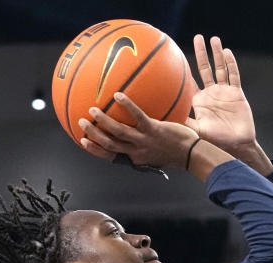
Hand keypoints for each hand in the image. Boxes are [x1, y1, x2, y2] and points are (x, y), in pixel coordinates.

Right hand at [79, 93, 197, 168]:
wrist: (192, 155)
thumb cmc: (176, 152)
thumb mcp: (156, 152)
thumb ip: (144, 143)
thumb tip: (137, 130)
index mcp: (135, 157)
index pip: (110, 156)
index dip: (95, 150)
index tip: (83, 141)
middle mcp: (137, 151)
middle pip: (109, 144)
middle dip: (93, 135)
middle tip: (80, 123)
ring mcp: (145, 141)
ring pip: (118, 132)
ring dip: (103, 121)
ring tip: (92, 110)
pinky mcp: (154, 130)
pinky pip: (137, 116)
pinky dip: (127, 106)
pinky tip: (118, 95)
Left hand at [187, 35, 255, 154]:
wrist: (237, 145)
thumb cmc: (216, 141)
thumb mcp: (195, 130)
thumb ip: (181, 122)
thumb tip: (161, 118)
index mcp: (199, 101)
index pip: (190, 81)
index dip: (184, 68)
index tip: (176, 55)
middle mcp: (212, 93)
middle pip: (205, 68)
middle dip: (201, 53)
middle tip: (197, 37)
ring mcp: (225, 92)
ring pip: (220, 68)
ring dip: (217, 54)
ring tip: (213, 39)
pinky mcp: (237, 94)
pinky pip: (234, 76)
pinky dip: (231, 64)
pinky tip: (227, 52)